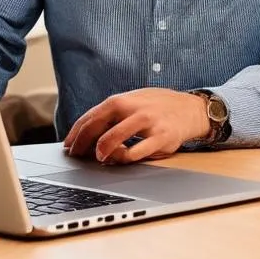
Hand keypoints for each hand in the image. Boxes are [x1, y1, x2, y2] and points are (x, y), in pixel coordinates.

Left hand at [62, 88, 210, 163]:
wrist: (191, 109)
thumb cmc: (159, 107)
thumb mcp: (135, 102)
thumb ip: (114, 114)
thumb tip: (87, 132)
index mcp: (123, 100)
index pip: (91, 117)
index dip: (75, 134)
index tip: (68, 146)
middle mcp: (133, 108)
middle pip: (97, 126)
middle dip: (82, 144)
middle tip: (77, 156)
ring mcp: (147, 122)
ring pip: (113, 139)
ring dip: (101, 151)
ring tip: (100, 158)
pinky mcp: (160, 137)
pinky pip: (135, 152)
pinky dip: (124, 158)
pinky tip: (122, 158)